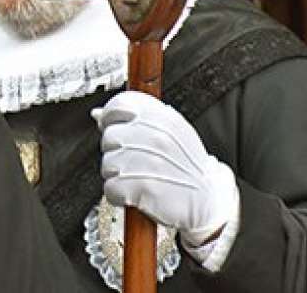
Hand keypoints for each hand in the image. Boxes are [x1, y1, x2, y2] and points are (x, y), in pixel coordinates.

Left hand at [93, 91, 238, 245]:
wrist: (209, 202)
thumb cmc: (186, 167)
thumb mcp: (170, 133)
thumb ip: (136, 119)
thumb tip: (98, 114)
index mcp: (164, 118)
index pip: (120, 104)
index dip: (110, 117)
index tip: (112, 127)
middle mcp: (157, 137)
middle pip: (110, 136)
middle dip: (115, 151)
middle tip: (133, 162)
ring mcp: (150, 162)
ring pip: (107, 164)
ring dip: (116, 175)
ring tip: (136, 178)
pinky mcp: (144, 187)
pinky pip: (111, 188)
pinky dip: (118, 195)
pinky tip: (133, 194)